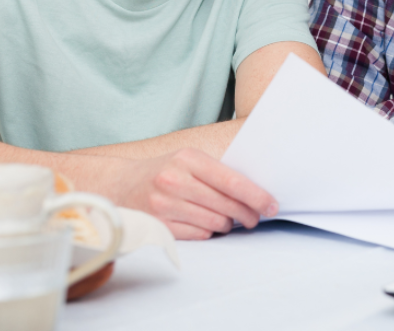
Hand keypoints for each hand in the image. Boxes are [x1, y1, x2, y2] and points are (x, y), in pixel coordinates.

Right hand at [116, 148, 277, 240]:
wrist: (121, 185)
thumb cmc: (164, 171)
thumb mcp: (188, 160)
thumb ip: (216, 172)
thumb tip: (255, 192)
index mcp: (188, 159)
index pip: (232, 181)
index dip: (257, 196)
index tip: (272, 206)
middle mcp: (175, 180)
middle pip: (227, 205)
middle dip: (247, 214)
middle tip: (254, 218)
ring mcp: (165, 205)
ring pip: (215, 222)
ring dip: (227, 224)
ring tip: (227, 219)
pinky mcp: (159, 226)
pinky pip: (199, 234)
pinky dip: (208, 231)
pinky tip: (206, 223)